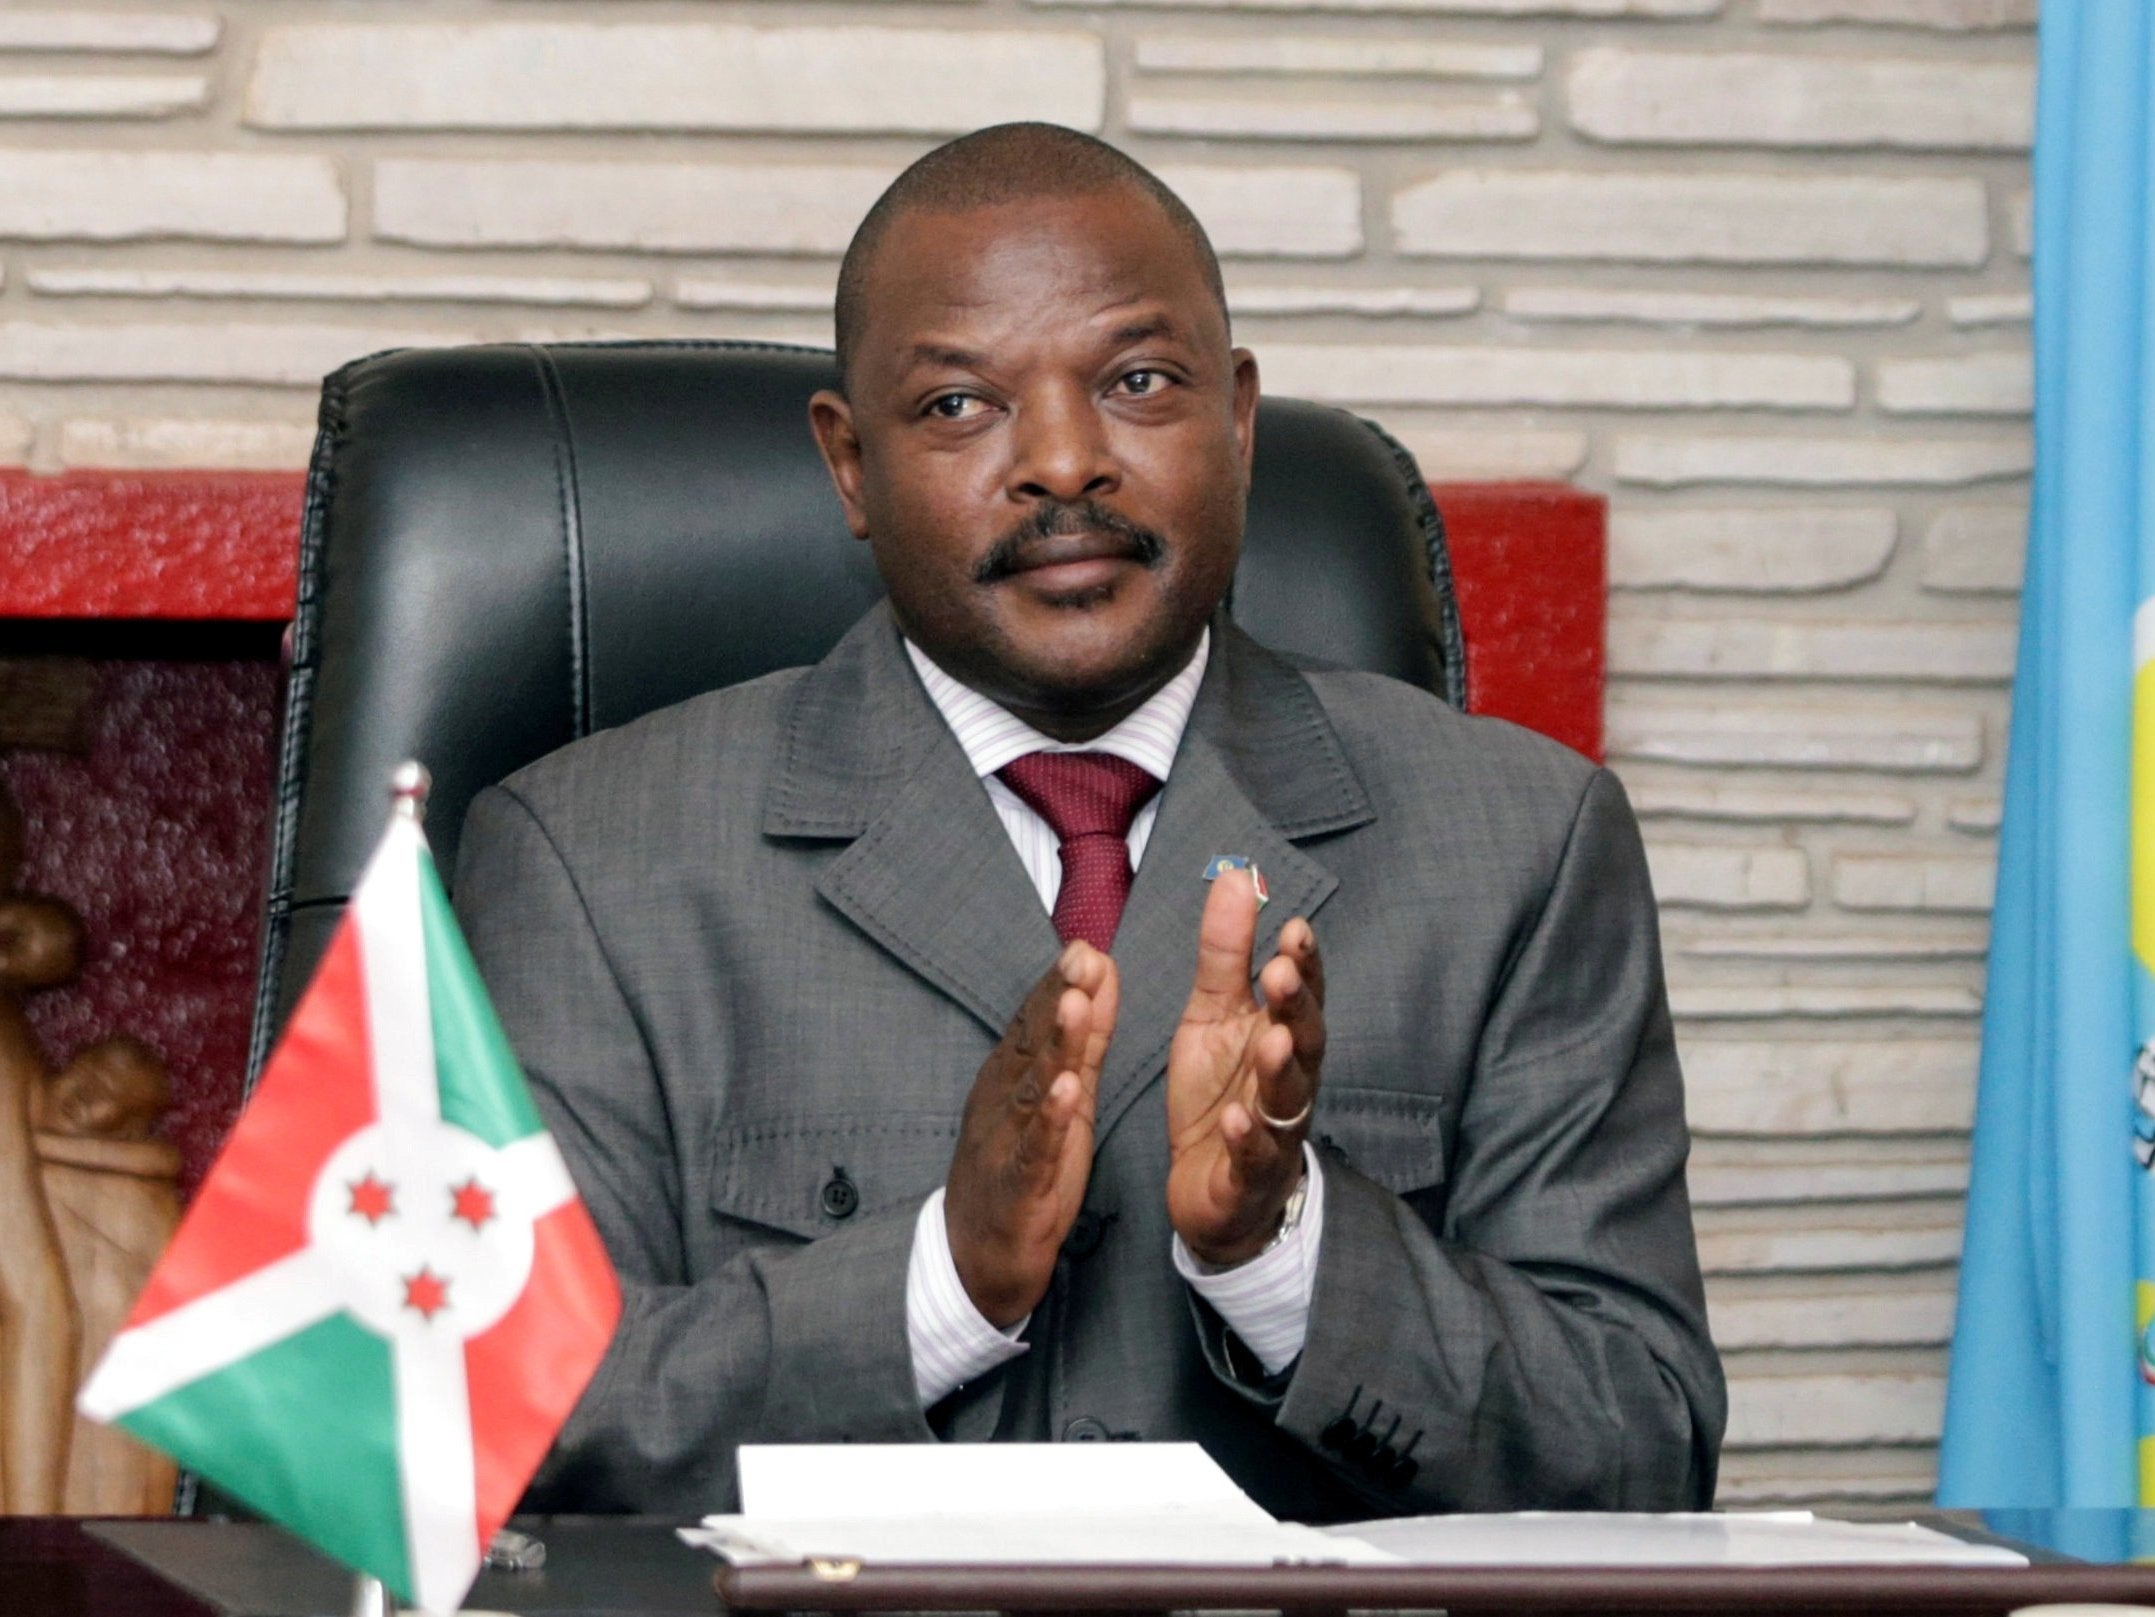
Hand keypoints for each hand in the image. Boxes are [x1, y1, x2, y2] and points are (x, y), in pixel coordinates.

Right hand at [945, 942, 1119, 1325]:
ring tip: (1075, 1006)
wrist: (976, 1260)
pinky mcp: (1019, 1187)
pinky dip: (1051, 1120)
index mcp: (1012, 1080)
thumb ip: (1084, 1043)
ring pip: (1033, 1089)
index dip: (1058, 985)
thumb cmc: (1022, 1171)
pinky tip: (1068, 1092)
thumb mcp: (1062, 1099)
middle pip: (1031, 1045)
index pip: (1034, 1024)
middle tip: (1081, 957)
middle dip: (1056, 999)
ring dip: (1055, 1047)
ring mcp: (1006, 1143)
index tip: (1084, 946)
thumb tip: (1099, 978)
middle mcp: (1003, 1103)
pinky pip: (1036, 1150)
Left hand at [1166, 869, 1324, 1266]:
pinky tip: (1238, 1123)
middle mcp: (1290, 1081)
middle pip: (1306, 1041)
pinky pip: (1255, 1158)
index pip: (1301, 994)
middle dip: (1296, 1007)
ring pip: (1288, 1099)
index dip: (1302, 964)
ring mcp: (1276, 1130)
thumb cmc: (1222, 1093)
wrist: (1212, 1190)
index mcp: (1281, 1036)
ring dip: (1281, 1069)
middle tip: (1281, 972)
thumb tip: (1236, 876)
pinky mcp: (1250, 1176)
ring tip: (1272, 1039)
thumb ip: (1226, 952)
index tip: (1294, 927)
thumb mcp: (1212, 1014)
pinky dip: (1249, 1140)